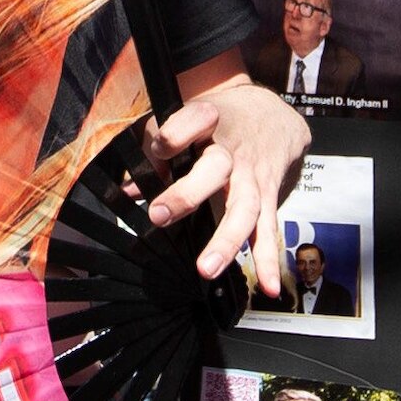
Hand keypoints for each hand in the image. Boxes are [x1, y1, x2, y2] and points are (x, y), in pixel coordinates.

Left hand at [140, 78, 305, 282]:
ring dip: (225, 240)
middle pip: (216, 168)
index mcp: (209, 120)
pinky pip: (268, 229)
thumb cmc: (217, 120)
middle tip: (159, 216)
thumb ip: (157, 153)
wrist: (271, 114)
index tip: (161, 145)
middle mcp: (233, 149)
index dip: (176, 133)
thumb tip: (128, 192)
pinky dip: (268, 259)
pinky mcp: (269, 196)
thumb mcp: (187, 119)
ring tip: (207, 268)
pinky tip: (268, 286)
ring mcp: (253, 175)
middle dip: (188, 193)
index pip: (194, 119)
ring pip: (244, 207)